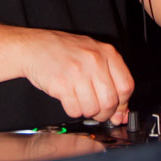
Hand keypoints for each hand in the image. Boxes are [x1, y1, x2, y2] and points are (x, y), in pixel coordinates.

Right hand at [18, 29, 134, 123]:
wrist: (34, 47)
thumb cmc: (64, 52)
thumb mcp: (93, 56)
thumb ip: (110, 80)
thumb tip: (121, 114)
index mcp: (106, 53)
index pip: (126, 86)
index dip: (122, 104)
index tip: (117, 110)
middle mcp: (94, 61)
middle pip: (110, 101)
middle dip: (104, 113)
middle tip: (97, 111)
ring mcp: (77, 72)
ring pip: (93, 108)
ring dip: (87, 112)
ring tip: (80, 102)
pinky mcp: (61, 84)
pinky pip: (75, 110)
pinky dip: (73, 111)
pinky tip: (69, 100)